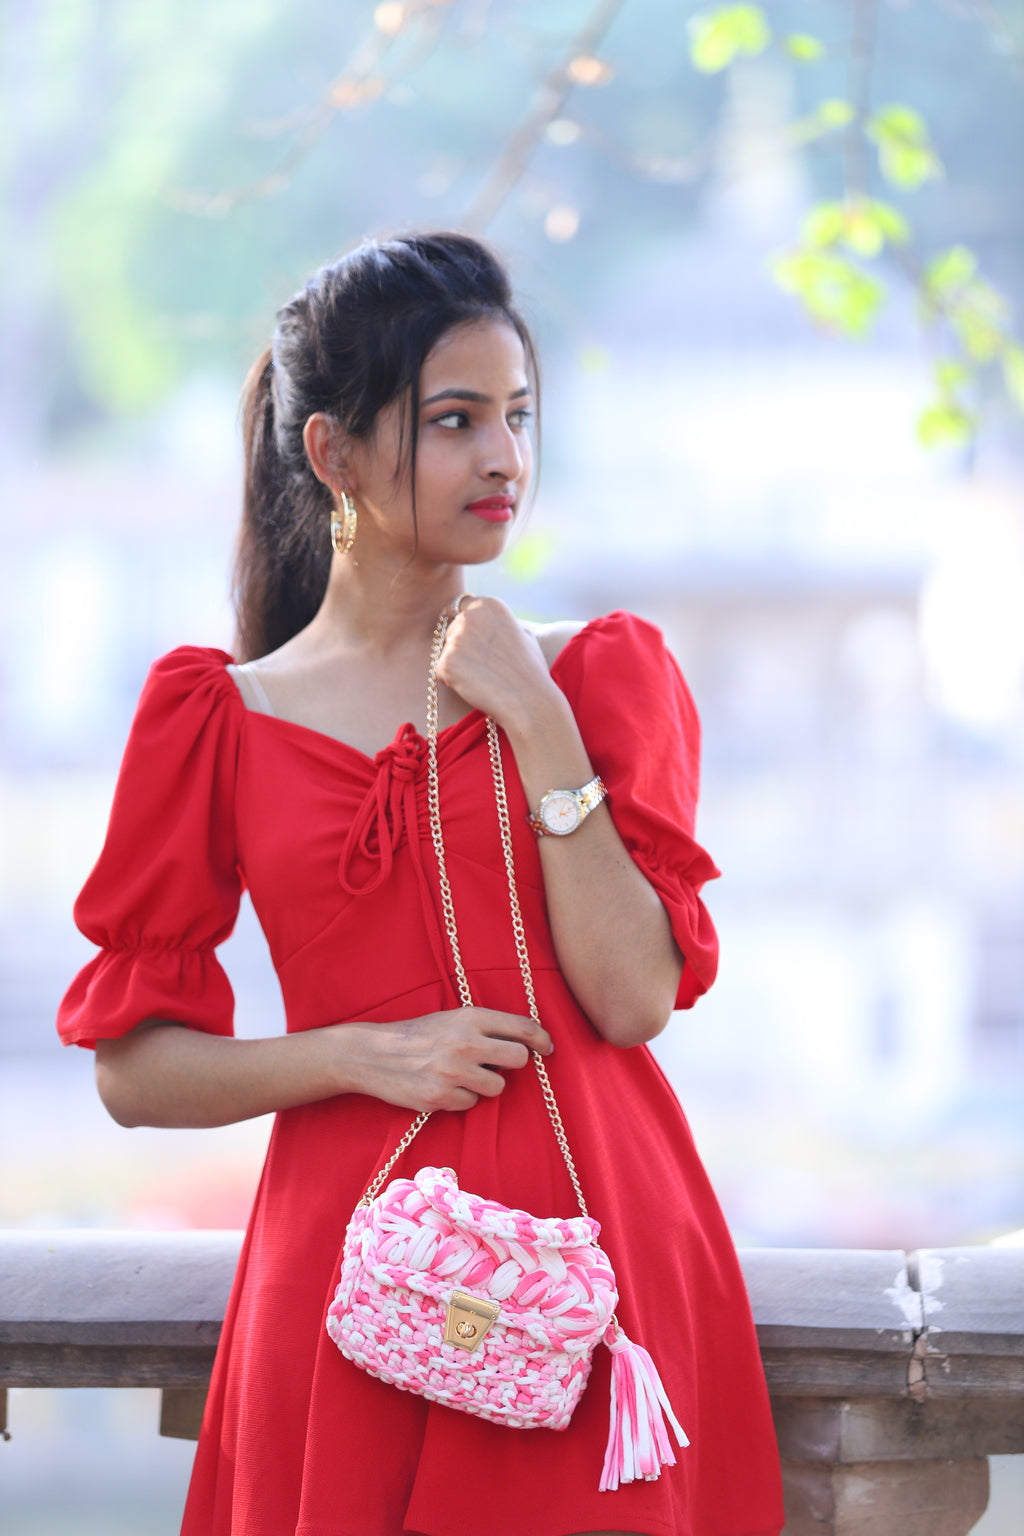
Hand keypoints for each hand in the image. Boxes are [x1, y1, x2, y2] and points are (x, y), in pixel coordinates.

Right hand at [328, 1007, 552, 1112]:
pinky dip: (461, 1099)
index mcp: (470, 1018)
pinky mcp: (440, 1098)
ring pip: (497, 1087)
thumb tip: (524, 1042)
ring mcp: (453, 1072)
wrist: (372, 1054)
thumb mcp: (450, 1019)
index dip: (541, 1039)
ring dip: (485, 1085)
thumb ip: (484, 1028)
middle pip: (519, 1059)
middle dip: (513, 1063)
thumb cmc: (416, 1035)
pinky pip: (470, 1104)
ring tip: (461, 1075)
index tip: (547, 1048)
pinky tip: (443, 1087)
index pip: (522, 1027)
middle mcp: (465, 1043)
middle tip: (498, 1064)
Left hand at [436, 596, 561, 734]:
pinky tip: (476, 687)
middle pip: (451, 630)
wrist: (529, 700)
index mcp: (489, 605)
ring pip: (445, 652)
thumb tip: (486, 621)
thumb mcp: (523, 634)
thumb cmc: (530, 671)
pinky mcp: (446, 663)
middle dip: (460, 647)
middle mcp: (469, 617)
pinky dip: (453, 681)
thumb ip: (499, 623)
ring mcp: (456, 640)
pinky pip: (441, 672)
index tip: (469, 639)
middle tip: (484, 667)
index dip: (462, 623)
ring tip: (484, 678)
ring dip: (458, 665)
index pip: (460, 606)